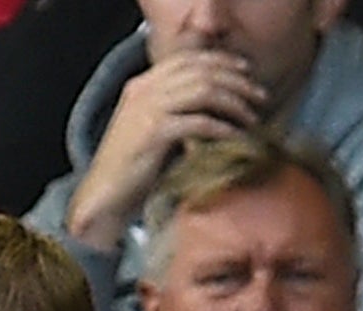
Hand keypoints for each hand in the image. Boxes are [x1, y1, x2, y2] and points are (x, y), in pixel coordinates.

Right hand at [64, 49, 266, 248]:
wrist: (103, 198)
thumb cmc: (131, 172)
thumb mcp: (151, 131)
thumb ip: (175, 111)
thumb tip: (218, 104)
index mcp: (141, 85)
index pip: (189, 59)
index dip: (222, 62)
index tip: (246, 74)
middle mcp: (143, 91)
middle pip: (201, 71)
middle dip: (236, 82)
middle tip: (259, 97)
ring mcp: (147, 110)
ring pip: (204, 91)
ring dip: (234, 103)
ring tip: (252, 118)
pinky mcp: (153, 133)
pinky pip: (199, 122)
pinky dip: (222, 128)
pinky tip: (236, 138)